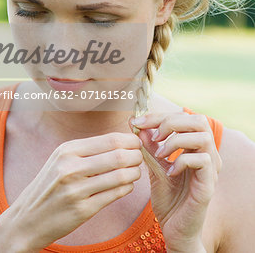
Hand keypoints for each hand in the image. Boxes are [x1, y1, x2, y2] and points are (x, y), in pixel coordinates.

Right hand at [11, 132, 142, 250]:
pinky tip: (126, 186)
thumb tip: (122, 140)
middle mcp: (71, 167)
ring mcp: (77, 190)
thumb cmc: (50, 185)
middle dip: (136, 156)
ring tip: (134, 172)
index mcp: (68, 150)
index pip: (110, 139)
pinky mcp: (83, 209)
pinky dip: (127, 188)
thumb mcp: (61, 159)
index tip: (136, 143)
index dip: (130, 141)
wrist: (27, 219)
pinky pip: (116, 194)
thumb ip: (88, 149)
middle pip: (119, 156)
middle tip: (139, 157)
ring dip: (135, 173)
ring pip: (121, 176)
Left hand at [129, 111, 221, 251]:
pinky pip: (202, 160)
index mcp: (195, 146)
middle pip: (199, 120)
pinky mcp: (209, 185)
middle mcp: (207, 154)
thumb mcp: (154, 166)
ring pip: (203, 136)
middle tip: (153, 135)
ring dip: (176, 141)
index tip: (137, 122)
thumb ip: (148, 145)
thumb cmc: (168, 198)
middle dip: (171, 122)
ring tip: (160, 154)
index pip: (183, 117)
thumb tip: (135, 122)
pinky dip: (182, 161)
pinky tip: (169, 172)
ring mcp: (211, 169)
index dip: (159, 115)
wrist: (174, 230)